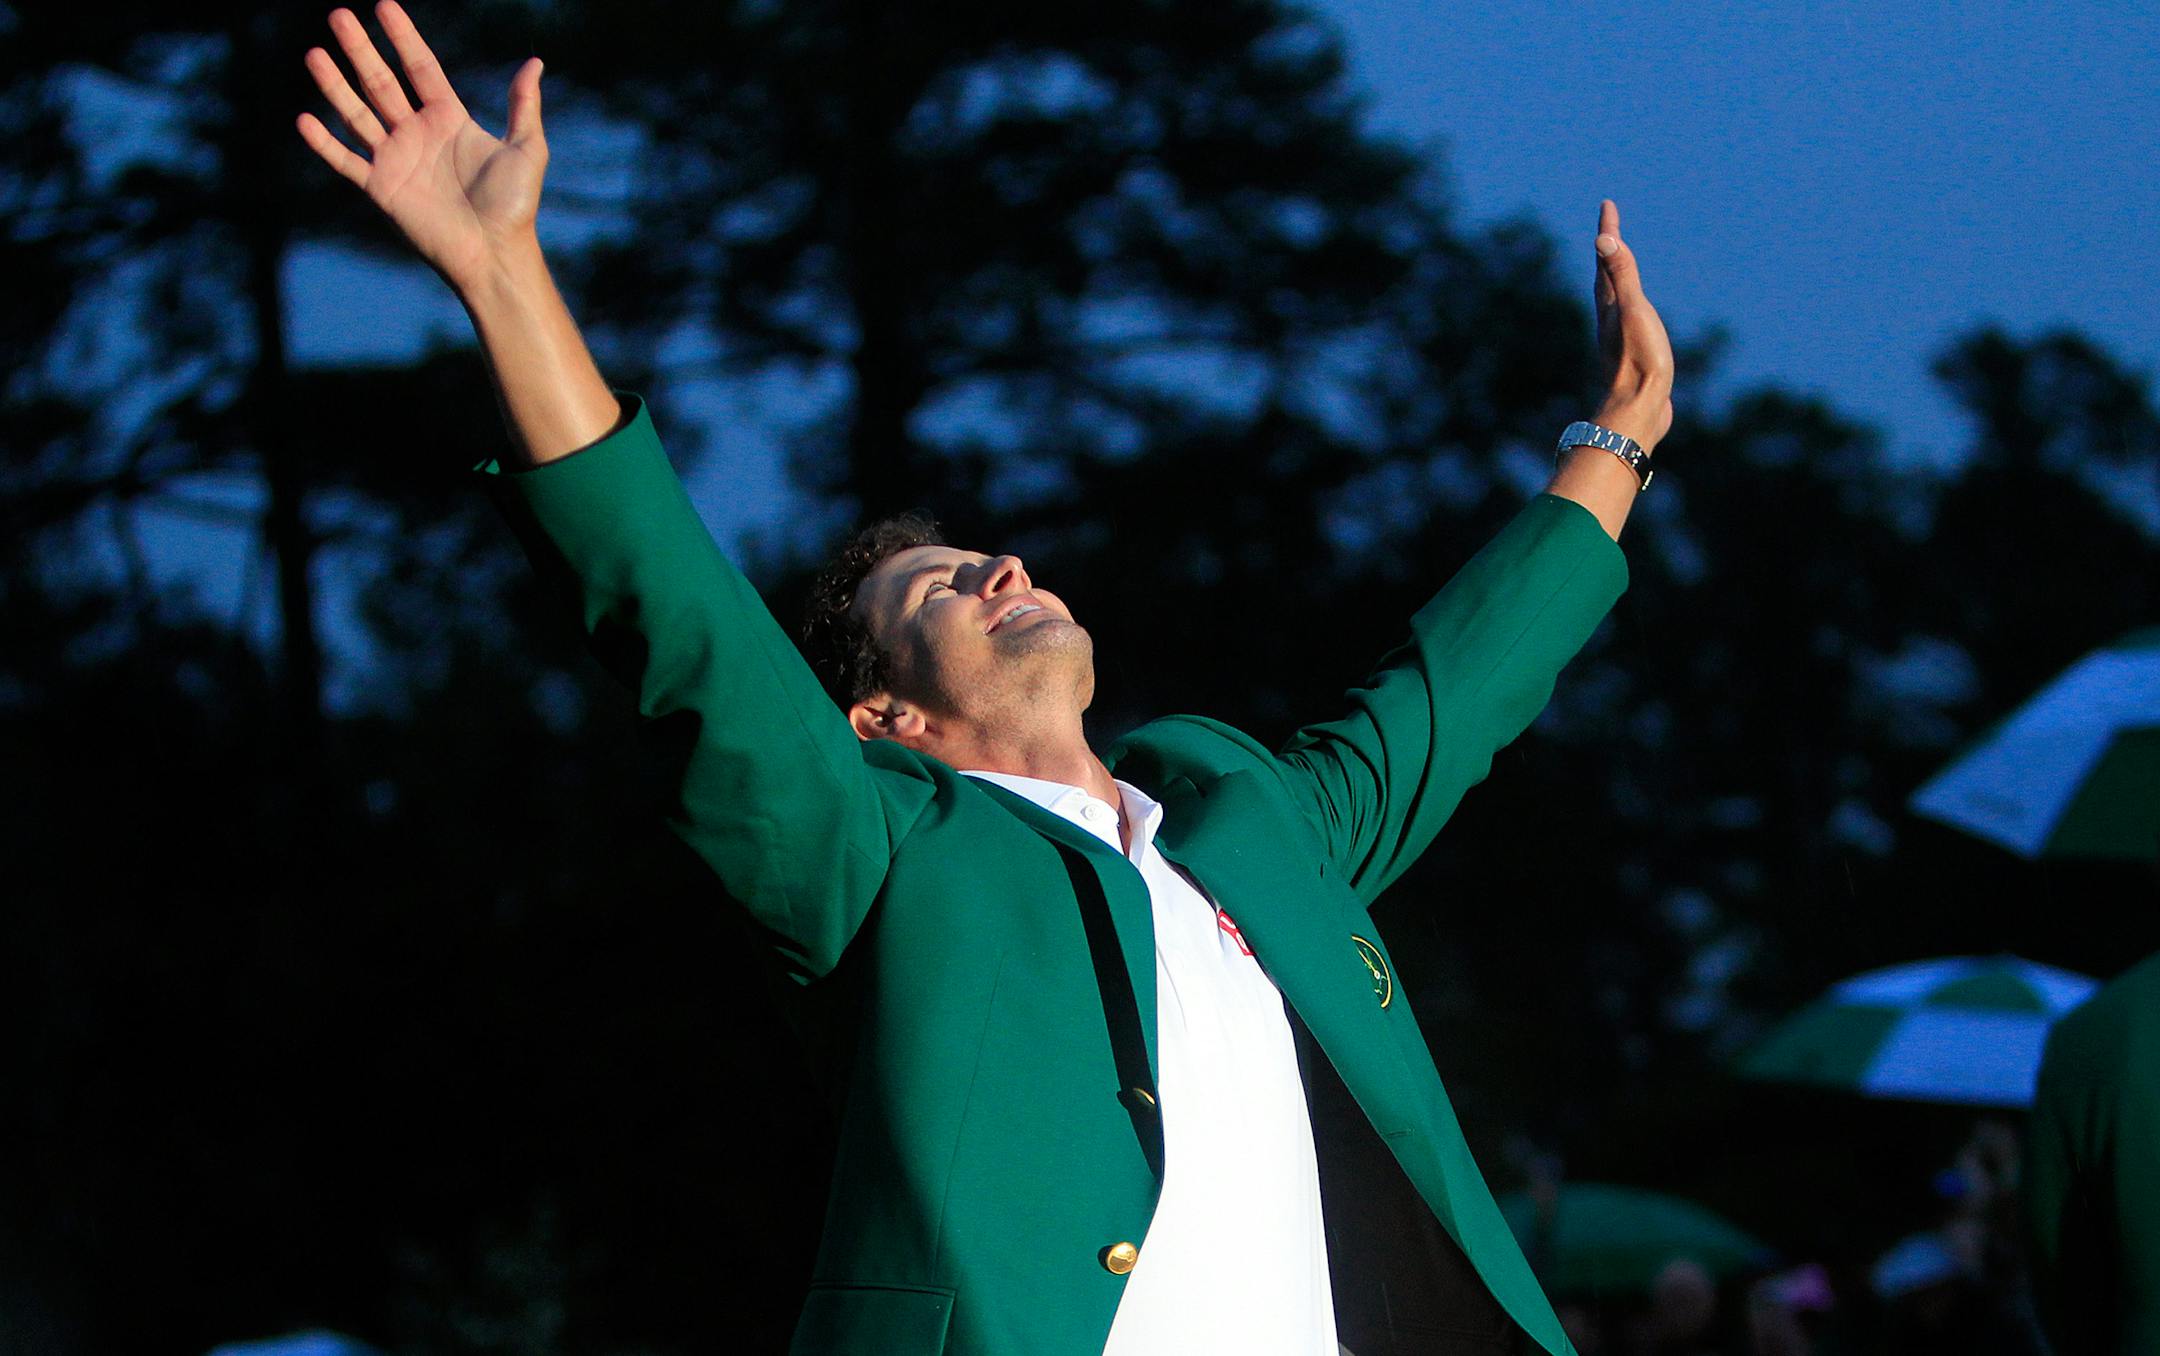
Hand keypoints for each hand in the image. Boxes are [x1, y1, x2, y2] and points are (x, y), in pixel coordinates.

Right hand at [296, 2, 546, 295]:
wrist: (494, 253)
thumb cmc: (515, 206)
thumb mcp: (527, 149)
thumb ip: (524, 106)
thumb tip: (535, 62)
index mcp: (449, 120)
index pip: (421, 68)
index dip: (403, 37)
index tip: (384, 6)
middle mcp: (418, 134)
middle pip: (382, 82)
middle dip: (360, 49)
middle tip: (338, 16)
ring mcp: (397, 160)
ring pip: (357, 113)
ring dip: (335, 85)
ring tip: (314, 53)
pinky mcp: (382, 188)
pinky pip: (346, 161)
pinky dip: (324, 143)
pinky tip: (304, 120)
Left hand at [1590, 200, 1673, 453]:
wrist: (1636, 412)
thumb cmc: (1638, 361)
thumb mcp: (1631, 311)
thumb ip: (1622, 275)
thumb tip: (1602, 238)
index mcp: (1611, 306)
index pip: (1606, 260)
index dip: (1608, 232)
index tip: (1607, 206)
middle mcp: (1610, 321)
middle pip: (1606, 278)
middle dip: (1608, 252)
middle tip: (1609, 230)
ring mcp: (1620, 340)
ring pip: (1615, 302)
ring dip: (1616, 282)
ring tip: (1617, 271)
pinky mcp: (1632, 358)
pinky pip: (1629, 323)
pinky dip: (1630, 310)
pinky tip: (1634, 321)